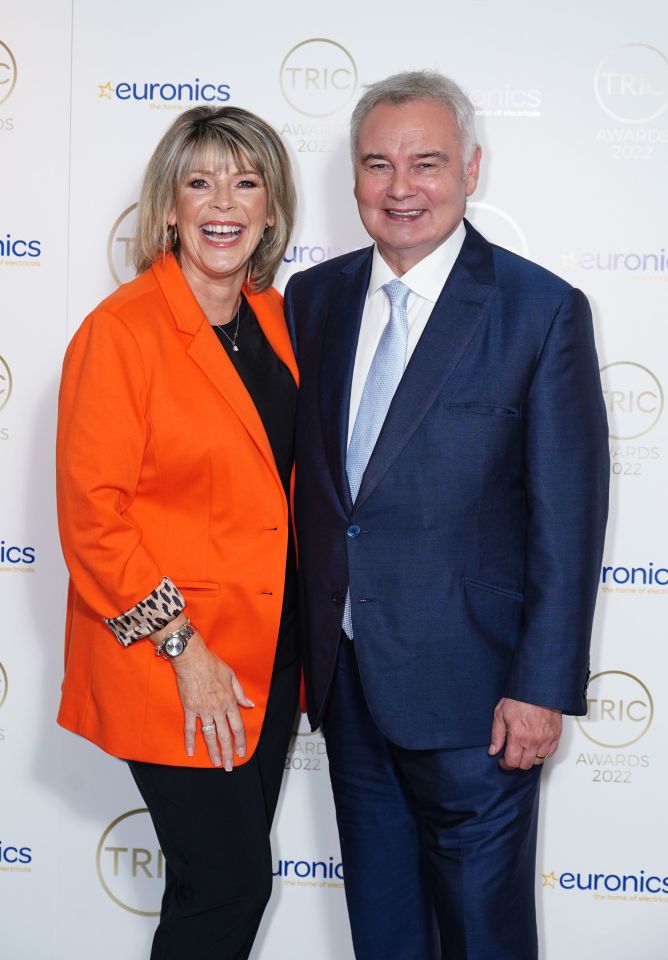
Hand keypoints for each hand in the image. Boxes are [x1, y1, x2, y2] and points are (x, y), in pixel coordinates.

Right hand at [170, 632, 254, 769]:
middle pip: (224, 735)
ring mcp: (203, 710)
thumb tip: (250, 704)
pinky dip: (190, 741)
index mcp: (229, 701)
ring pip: (209, 735)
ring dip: (213, 750)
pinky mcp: (190, 708)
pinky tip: (191, 752)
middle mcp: (217, 708)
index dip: (240, 741)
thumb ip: (240, 693)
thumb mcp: (232, 676)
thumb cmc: (212, 665)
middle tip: (228, 766)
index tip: (241, 753)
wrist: (192, 659)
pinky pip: (190, 728)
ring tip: (215, 763)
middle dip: (228, 752)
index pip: (237, 726)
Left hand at [488, 697, 561, 770]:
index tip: (503, 761)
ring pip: (538, 761)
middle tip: (513, 755)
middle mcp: (533, 741)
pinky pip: (550, 753)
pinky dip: (543, 753)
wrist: (538, 688)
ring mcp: (546, 740)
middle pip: (525, 765)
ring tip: (524, 749)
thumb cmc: (519, 698)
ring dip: (530, 758)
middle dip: (517, 762)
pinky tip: (536, 745)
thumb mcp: (500, 714)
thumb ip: (497, 735)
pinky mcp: (556, 736)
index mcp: (518, 737)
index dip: (506, 764)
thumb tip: (493, 751)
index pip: (512, 762)